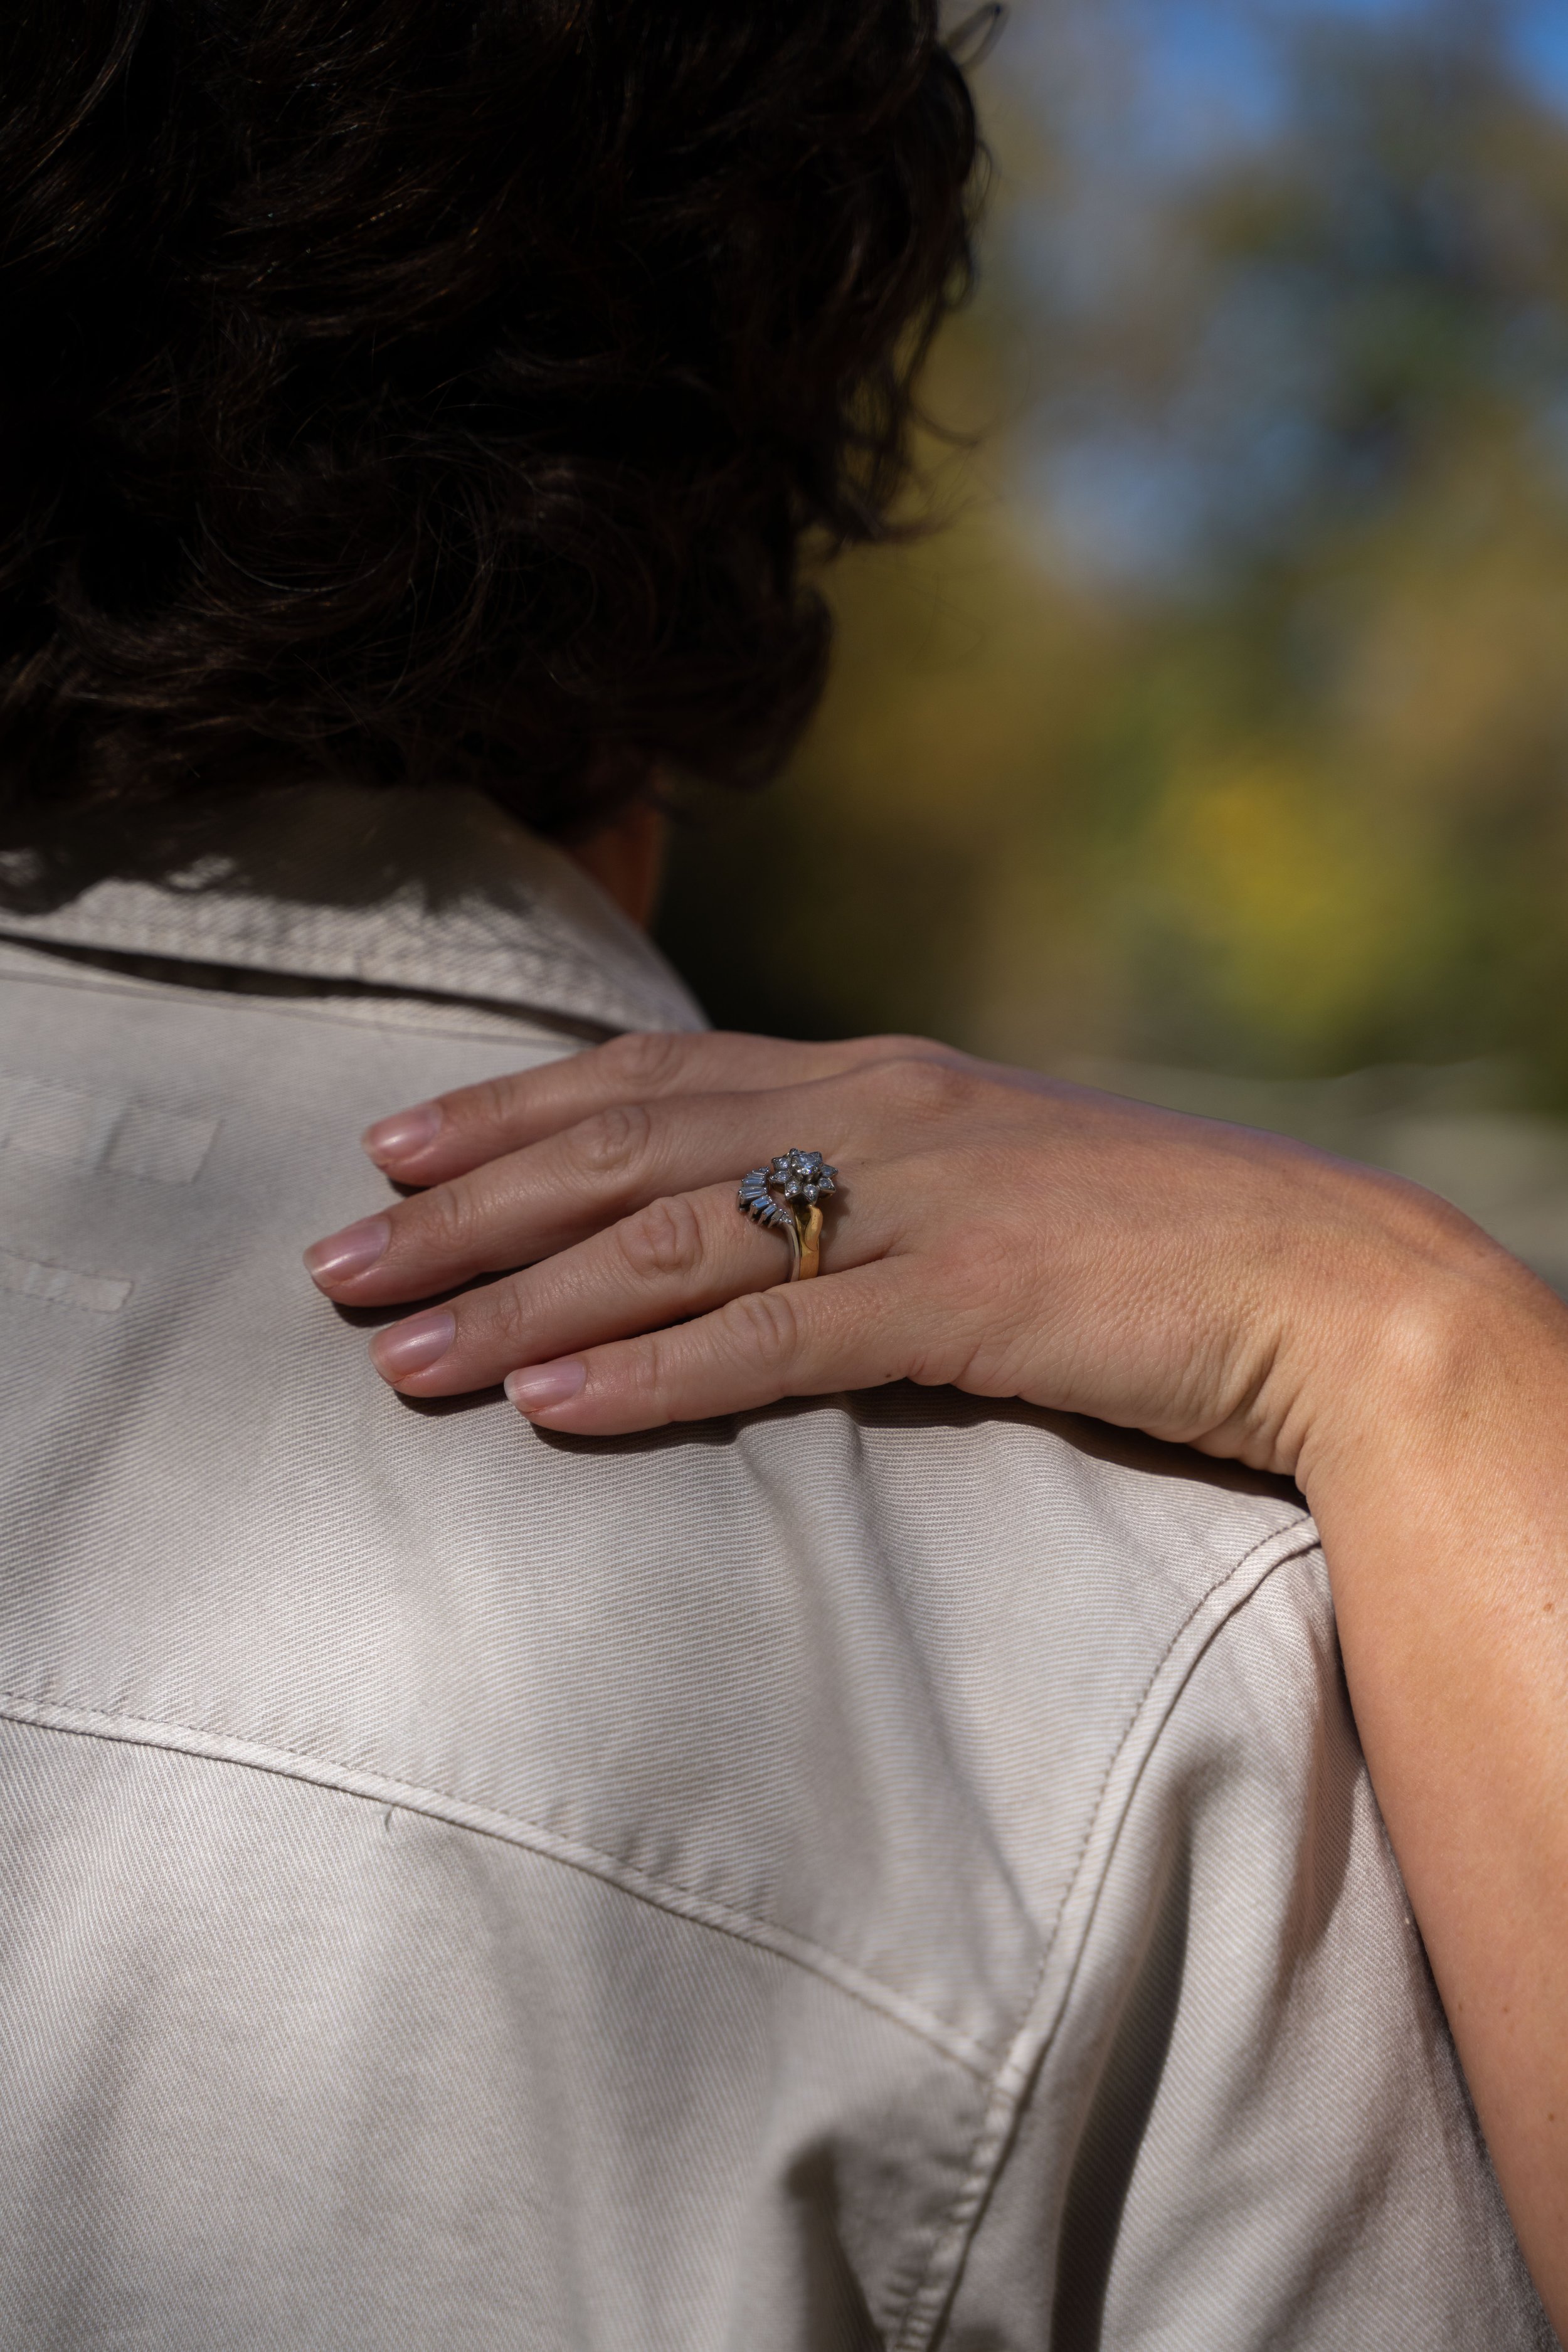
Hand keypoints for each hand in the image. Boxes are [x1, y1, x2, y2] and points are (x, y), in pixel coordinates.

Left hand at [301, 1029, 1522, 1476]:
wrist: (1319, 1275)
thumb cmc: (1144, 1239)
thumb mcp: (980, 1177)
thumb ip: (861, 1182)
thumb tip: (752, 1226)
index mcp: (873, 1075)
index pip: (646, 1075)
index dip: (504, 1111)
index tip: (386, 1151)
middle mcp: (874, 1112)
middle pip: (622, 1149)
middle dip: (464, 1211)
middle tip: (330, 1268)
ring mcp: (919, 1199)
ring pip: (670, 1241)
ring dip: (521, 1302)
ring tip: (396, 1357)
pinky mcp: (967, 1301)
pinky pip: (777, 1340)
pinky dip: (654, 1377)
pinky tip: (552, 1418)